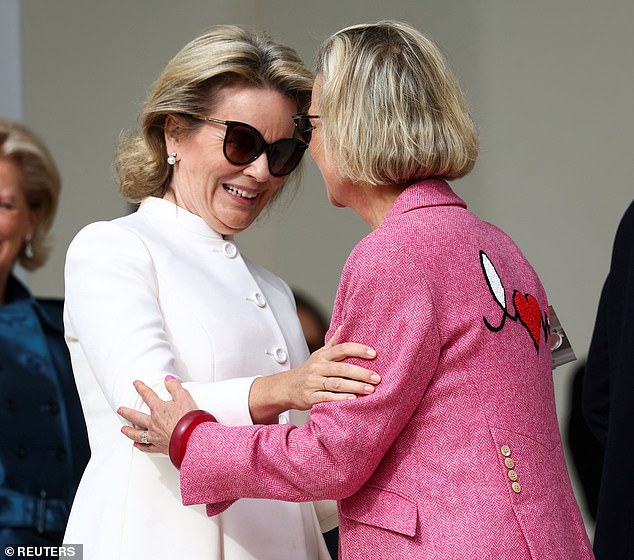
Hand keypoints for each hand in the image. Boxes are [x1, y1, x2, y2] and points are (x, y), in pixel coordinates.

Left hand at [119, 376, 197, 453]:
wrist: (192, 437)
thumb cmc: (188, 418)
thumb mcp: (184, 397)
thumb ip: (174, 386)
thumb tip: (167, 380)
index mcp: (158, 409)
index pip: (147, 395)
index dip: (141, 388)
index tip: (136, 384)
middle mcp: (153, 423)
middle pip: (136, 417)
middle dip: (127, 412)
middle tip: (120, 410)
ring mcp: (155, 436)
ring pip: (138, 434)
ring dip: (129, 431)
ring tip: (124, 429)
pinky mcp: (160, 446)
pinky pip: (146, 447)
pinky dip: (140, 446)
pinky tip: (136, 445)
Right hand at [249, 327, 379, 421]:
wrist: (286, 387)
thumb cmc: (309, 370)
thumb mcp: (320, 354)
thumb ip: (334, 342)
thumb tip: (345, 324)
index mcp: (322, 356)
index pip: (341, 349)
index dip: (358, 350)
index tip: (373, 353)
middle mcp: (318, 367)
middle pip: (342, 368)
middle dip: (361, 373)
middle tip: (376, 378)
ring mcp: (313, 382)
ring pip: (336, 383)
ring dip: (355, 386)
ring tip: (370, 390)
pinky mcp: (311, 397)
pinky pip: (327, 397)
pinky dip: (341, 399)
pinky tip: (353, 400)